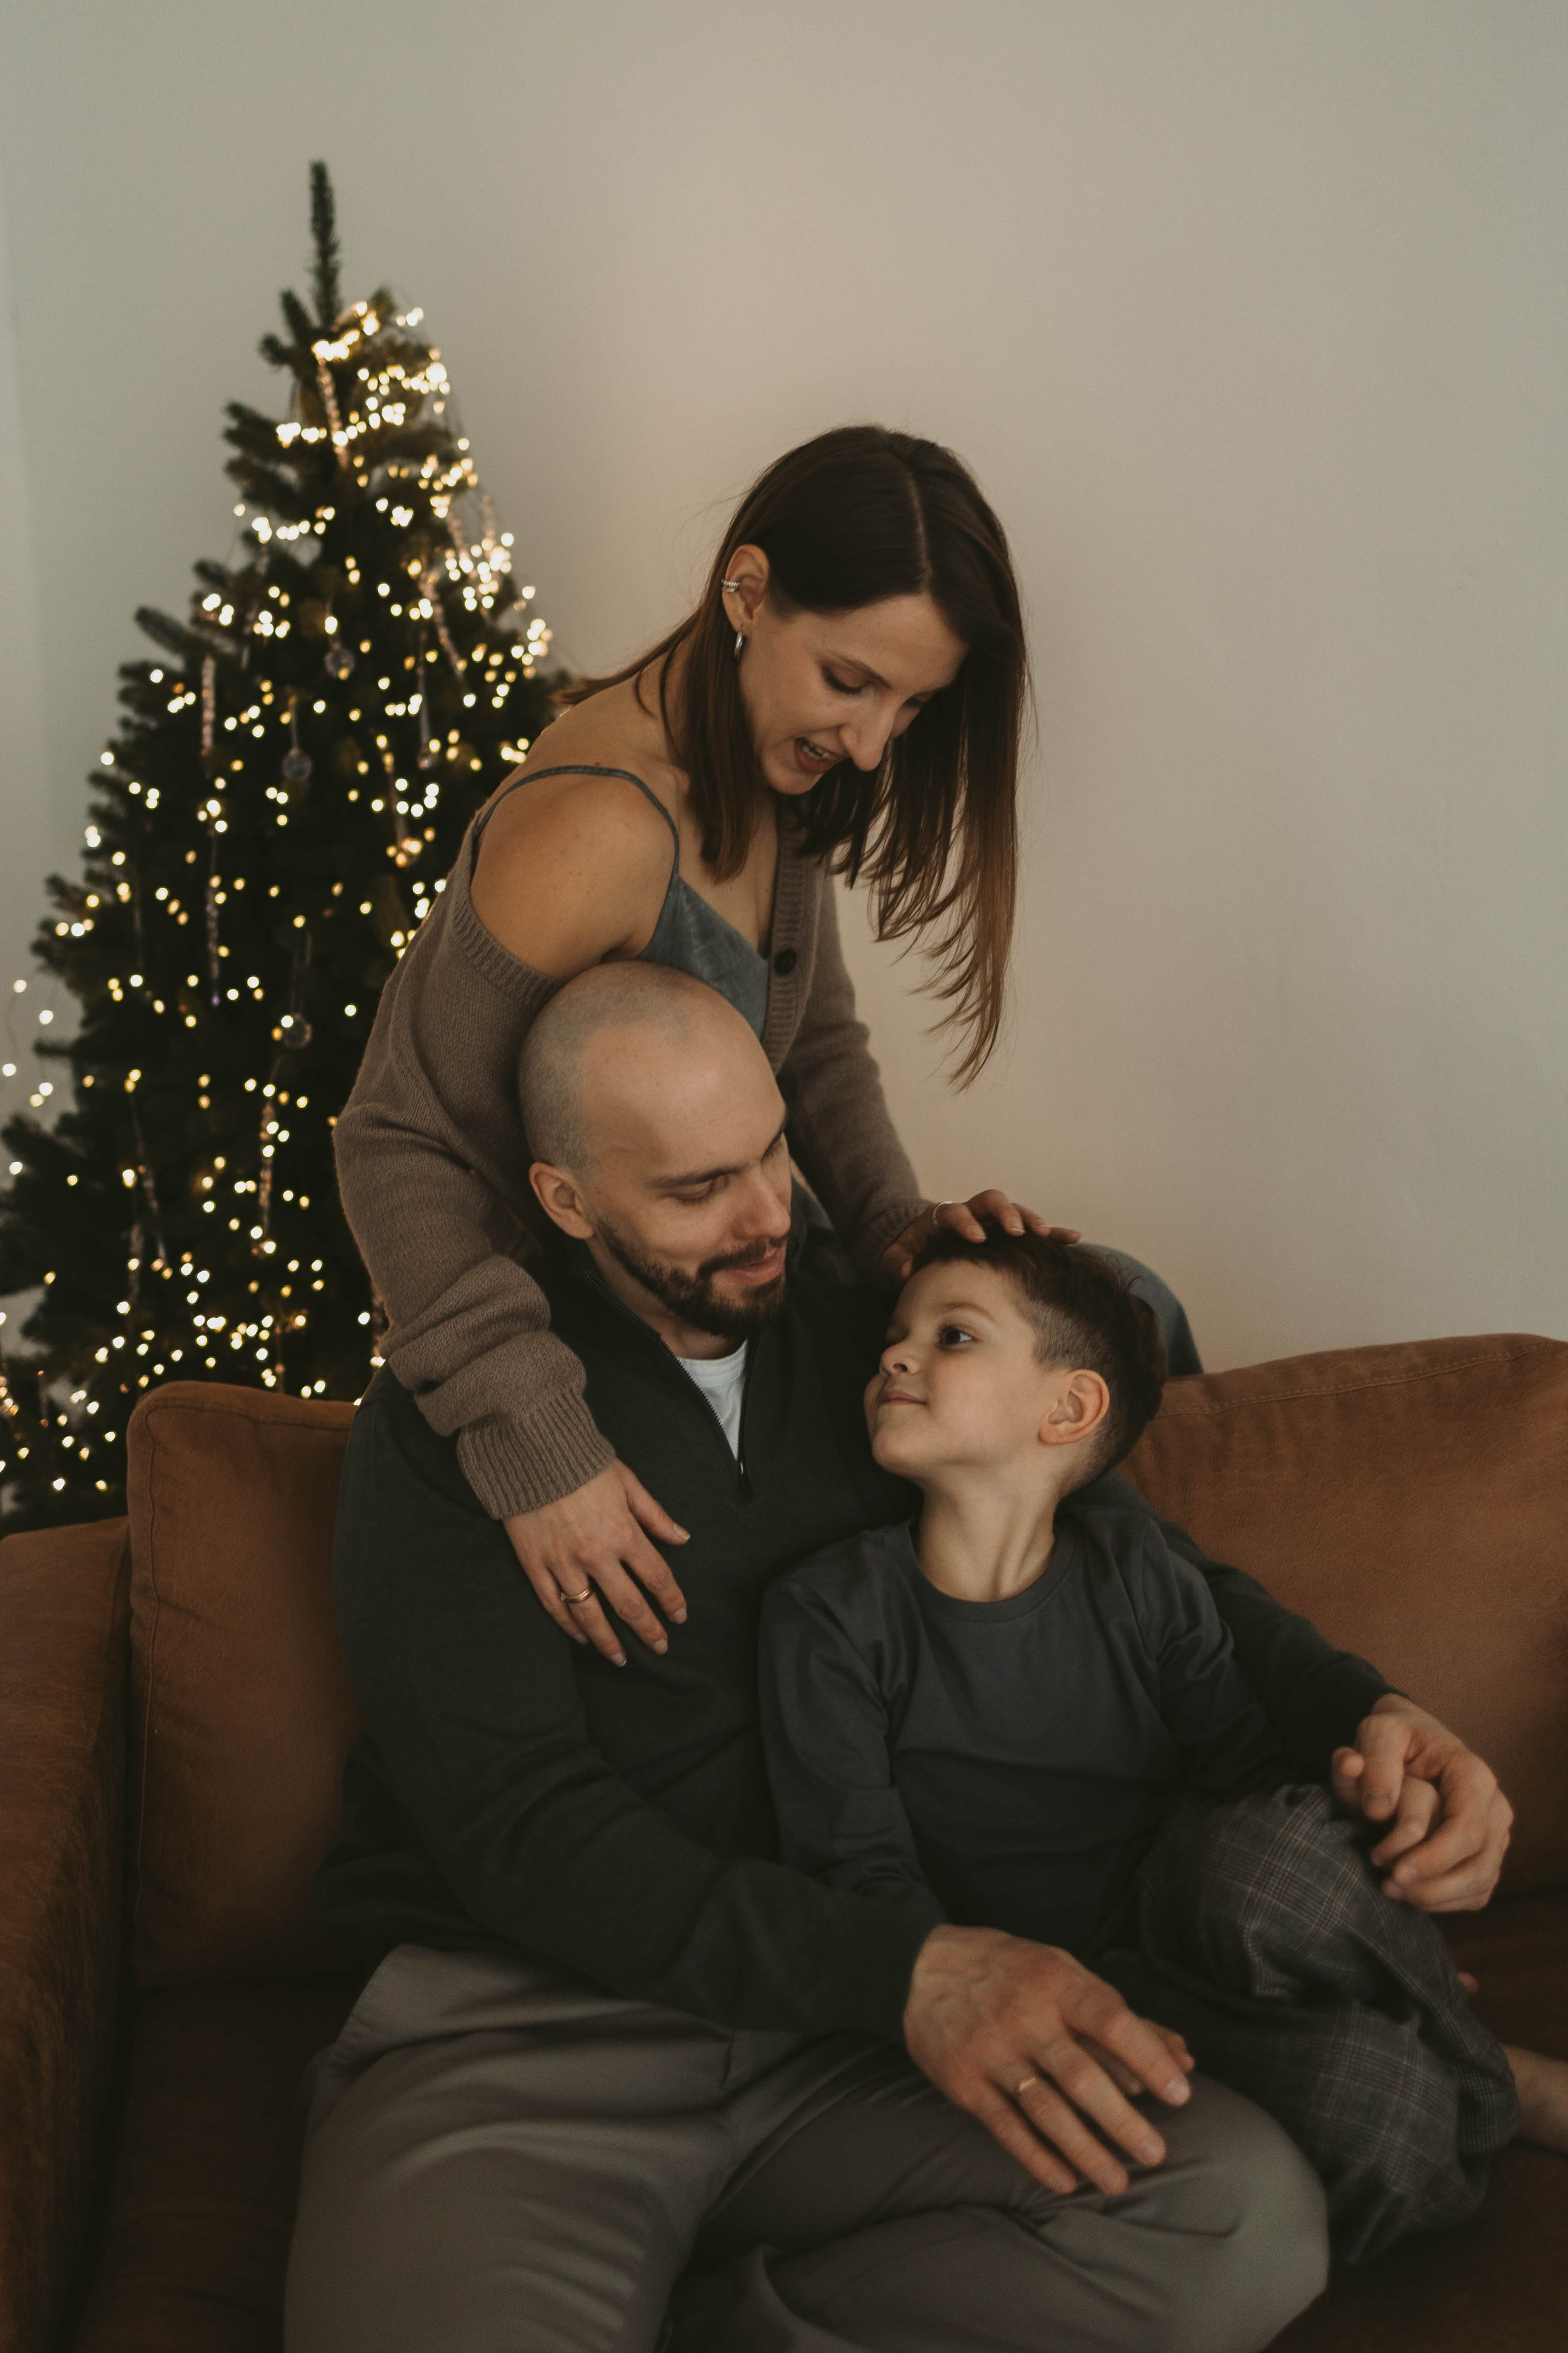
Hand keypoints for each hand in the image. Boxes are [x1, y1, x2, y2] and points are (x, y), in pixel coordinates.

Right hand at [504, 1461, 688, 1667]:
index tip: (680, 1616)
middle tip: (659, 1647)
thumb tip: (682, 1537)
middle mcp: (596, 1555)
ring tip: (620, 1658)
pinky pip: (554, 1605)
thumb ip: (654, 1515)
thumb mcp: (627, 1482)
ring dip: (608, 1641)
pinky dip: (568, 1625)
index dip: (671, 1600)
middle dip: (647, 1630)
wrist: (530, 1451)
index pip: (656, 1577)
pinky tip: (580, 1636)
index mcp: (623, 1533)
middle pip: (628, 1605)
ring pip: (589, 1615)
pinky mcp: (535, 1565)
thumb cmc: (582, 1464)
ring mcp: (563, 1564)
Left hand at [883, 1191, 1081, 1284]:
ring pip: (1016, 1212)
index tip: (976, 1237)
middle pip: (991, 1201)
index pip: (955, 1211)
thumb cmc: (911, 1251)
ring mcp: (993, 1221)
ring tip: (1048, 1236)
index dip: (965, 1222)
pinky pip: (1033, 1230)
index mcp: (944, 1215)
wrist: (924, 1241)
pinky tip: (1074, 1238)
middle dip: (1005, 1213)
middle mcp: (973, 1212)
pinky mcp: (1009, 1233)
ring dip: (1032, 1221)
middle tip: (1016, 1231)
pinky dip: (1053, 1232)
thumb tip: (906, 1269)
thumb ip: (897, 1261)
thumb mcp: (897, 1256)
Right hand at [903, 1923, 1191, 2199]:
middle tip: (1156, 2155)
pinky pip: (1005, 2126)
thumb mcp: (1065, 1974)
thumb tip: (1183, 2057)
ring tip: (1117, 2181)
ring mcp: (992, 2051)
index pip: (1110, 2020)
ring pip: (1045, 2109)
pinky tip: (1065, 2180)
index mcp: (1056, 1983)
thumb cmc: (1012, 1972)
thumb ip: (1122, 2017)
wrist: (922, 1969)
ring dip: (1085, 2149)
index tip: (1180, 2093)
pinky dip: (1036, 2157)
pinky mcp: (964, 2081)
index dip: (1148, 2057)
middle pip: (1081, 2076)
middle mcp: (1025, 2017)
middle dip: (1122, 2120)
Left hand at [1330, 1694, 1512, 1910]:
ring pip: (1481, 1882)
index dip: (1434, 1859)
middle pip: (1479, 1865)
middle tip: (1387, 1886)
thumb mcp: (1378, 1732)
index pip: (1467, 1830)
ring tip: (1390, 1889)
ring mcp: (1495, 1832)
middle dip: (1433, 1885)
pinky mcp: (1487, 1853)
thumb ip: (1375, 1762)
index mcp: (1473, 1775)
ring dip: (1437, 1897)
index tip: (1395, 1872)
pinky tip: (1410, 1894)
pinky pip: (1477, 1891)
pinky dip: (1446, 1901)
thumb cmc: (1394, 1736)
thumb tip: (1379, 1809)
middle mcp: (1494, 1806)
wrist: (1408, 1739)